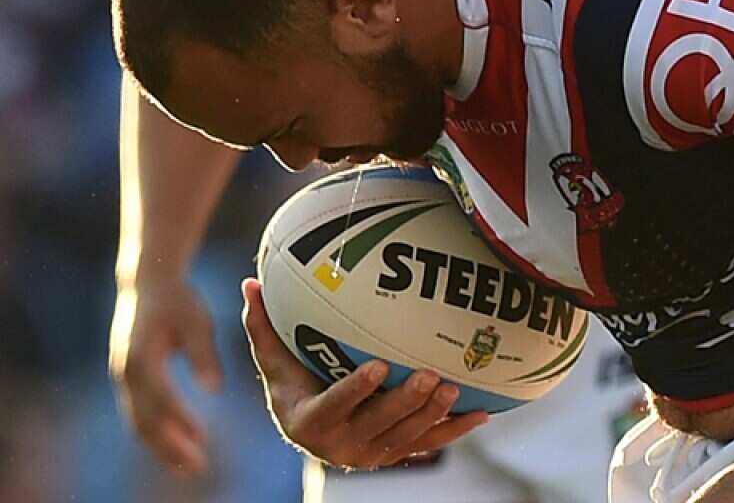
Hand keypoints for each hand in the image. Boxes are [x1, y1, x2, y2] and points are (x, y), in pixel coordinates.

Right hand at [109, 277, 222, 473]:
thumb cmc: (178, 300)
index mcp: (143, 358)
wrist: (147, 283)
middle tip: (197, 467)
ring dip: (162, 445)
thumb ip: (204, 354)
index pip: (160, 399)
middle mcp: (127, 372)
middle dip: (169, 446)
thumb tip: (214, 389)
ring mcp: (123, 377)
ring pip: (139, 421)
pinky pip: (139, 413)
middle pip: (144, 420)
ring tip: (190, 463)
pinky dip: (157, 431)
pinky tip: (179, 441)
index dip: (179, 421)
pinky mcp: (128, 378)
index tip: (201, 439)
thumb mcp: (197, 321)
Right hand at [240, 278, 487, 468]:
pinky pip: (430, 443)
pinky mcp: (396, 454)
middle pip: (378, 424)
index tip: (377, 366)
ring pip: (407, 436)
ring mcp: (372, 453)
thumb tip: (249, 283)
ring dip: (433, 414)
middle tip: (428, 375)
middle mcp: (341, 445)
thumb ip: (263, 327)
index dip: (354, 390)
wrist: (312, 431)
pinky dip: (456, 429)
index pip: (332, 406)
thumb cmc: (293, 386)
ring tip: (453, 387)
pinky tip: (481, 411)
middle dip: (404, 402)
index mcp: (309, 421)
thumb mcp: (274, 362)